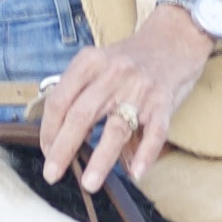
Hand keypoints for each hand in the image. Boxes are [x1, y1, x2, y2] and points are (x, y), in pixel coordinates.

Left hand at [36, 6, 214, 191]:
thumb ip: (82, 97)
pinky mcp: (164, 102)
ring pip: (116, 128)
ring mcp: (140, 89)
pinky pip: (154, 132)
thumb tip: (65, 142)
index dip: (48, 129)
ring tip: (89, 183)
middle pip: (81, 115)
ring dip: (101, 159)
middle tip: (52, 174)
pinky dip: (146, 154)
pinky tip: (137, 173)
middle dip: (63, 148)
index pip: (60, 99)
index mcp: (90, 62)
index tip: (46, 151)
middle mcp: (113, 74)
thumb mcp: (99, 65)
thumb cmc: (131, 59)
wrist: (175, 38)